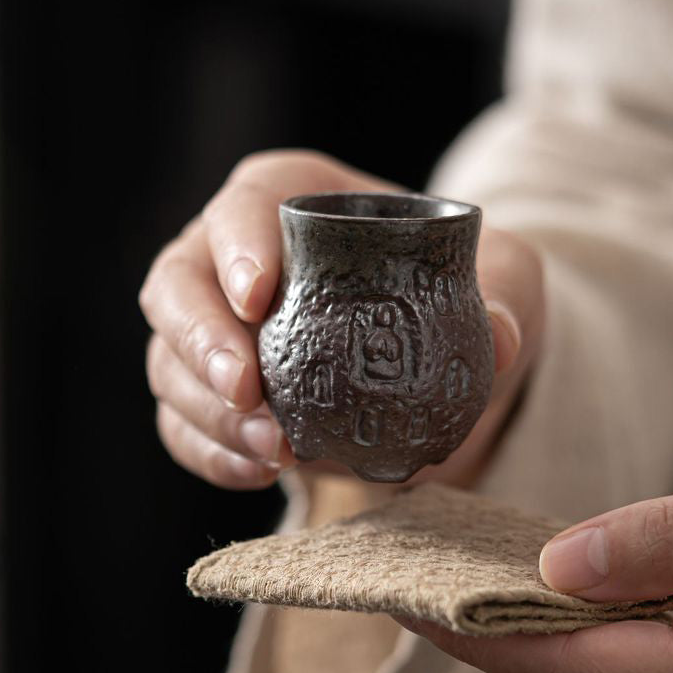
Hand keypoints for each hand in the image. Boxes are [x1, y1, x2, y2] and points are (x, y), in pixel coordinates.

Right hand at [139, 149, 543, 489]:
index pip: (244, 205)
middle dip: (201, 340)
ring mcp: (212, 330)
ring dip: (208, 409)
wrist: (437, 361)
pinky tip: (256, 472)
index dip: (237, 246)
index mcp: (292, 200)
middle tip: (247, 390)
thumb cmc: (457, 290)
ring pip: (168, 360)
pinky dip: (209, 452)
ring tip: (272, 448)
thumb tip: (500, 340)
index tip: (257, 297)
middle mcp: (230, 259)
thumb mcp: (504, 276)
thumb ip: (503, 292)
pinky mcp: (213, 396)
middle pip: (177, 285)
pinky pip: (181, 424)